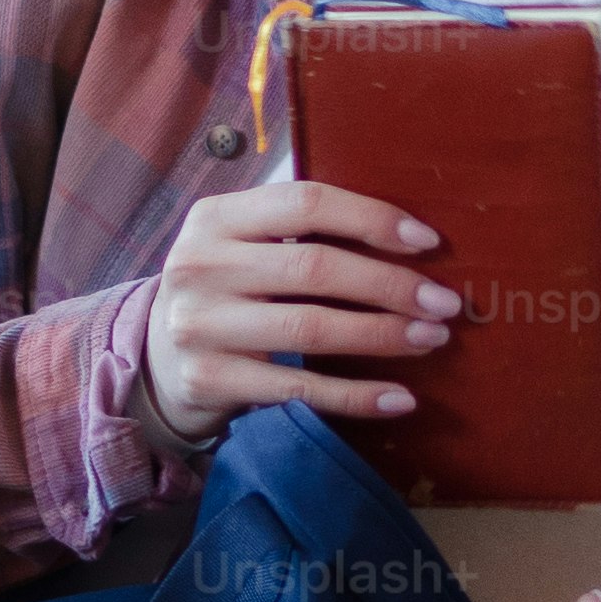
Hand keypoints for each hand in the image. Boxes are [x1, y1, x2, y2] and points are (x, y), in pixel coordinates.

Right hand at [142, 178, 457, 446]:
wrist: (156, 360)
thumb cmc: (226, 291)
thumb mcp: (242, 245)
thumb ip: (298, 230)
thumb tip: (410, 235)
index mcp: (215, 216)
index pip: (305, 203)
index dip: (371, 219)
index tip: (428, 242)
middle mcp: (200, 265)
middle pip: (314, 268)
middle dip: (391, 286)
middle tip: (445, 303)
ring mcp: (199, 325)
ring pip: (310, 329)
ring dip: (382, 335)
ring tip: (431, 339)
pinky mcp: (208, 380)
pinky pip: (298, 390)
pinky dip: (356, 396)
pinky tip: (399, 398)